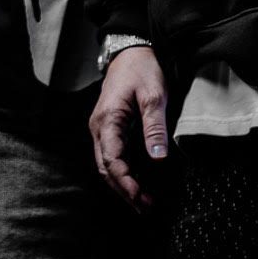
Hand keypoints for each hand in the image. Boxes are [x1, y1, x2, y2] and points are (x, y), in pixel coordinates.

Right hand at [89, 45, 167, 211]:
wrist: (131, 50)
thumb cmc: (143, 69)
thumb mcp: (154, 95)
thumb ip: (155, 127)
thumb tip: (158, 158)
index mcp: (107, 120)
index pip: (111, 160)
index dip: (125, 182)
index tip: (140, 197)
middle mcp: (99, 128)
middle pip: (105, 168)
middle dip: (123, 190)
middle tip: (144, 208)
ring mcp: (101, 129)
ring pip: (106, 165)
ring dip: (122, 185)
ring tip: (142, 202)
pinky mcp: (109, 129)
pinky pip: (111, 156)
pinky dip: (122, 173)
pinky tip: (136, 183)